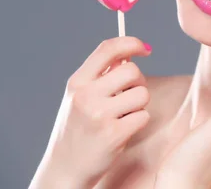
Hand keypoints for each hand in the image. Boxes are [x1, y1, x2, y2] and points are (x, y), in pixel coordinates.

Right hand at [30, 37, 151, 187]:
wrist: (65, 168)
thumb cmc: (78, 128)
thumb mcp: (79, 97)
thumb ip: (100, 76)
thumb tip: (130, 53)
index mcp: (77, 82)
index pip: (108, 49)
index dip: (131, 43)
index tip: (144, 49)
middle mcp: (86, 95)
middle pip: (132, 70)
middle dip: (138, 82)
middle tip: (129, 95)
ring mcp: (99, 115)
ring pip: (142, 94)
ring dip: (139, 104)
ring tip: (123, 115)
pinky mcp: (113, 134)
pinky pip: (143, 116)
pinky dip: (139, 122)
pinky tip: (123, 130)